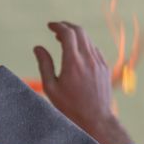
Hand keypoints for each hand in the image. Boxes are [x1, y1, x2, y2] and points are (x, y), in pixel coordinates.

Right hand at [35, 22, 131, 143]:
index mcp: (73, 62)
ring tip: (62, 39)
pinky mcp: (105, 67)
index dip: (57, 26)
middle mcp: (88, 59)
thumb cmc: (70, 106)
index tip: (49, 25)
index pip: (67, 34)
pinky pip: (94, 49)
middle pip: (80, 31)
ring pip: (88, 40)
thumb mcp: (51, 87)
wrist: (96, 118)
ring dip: (76, 35)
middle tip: (55, 29)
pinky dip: (84, 44)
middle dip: (67, 26)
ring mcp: (99, 62)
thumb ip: (44, 64)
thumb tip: (38, 47)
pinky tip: (76, 51)